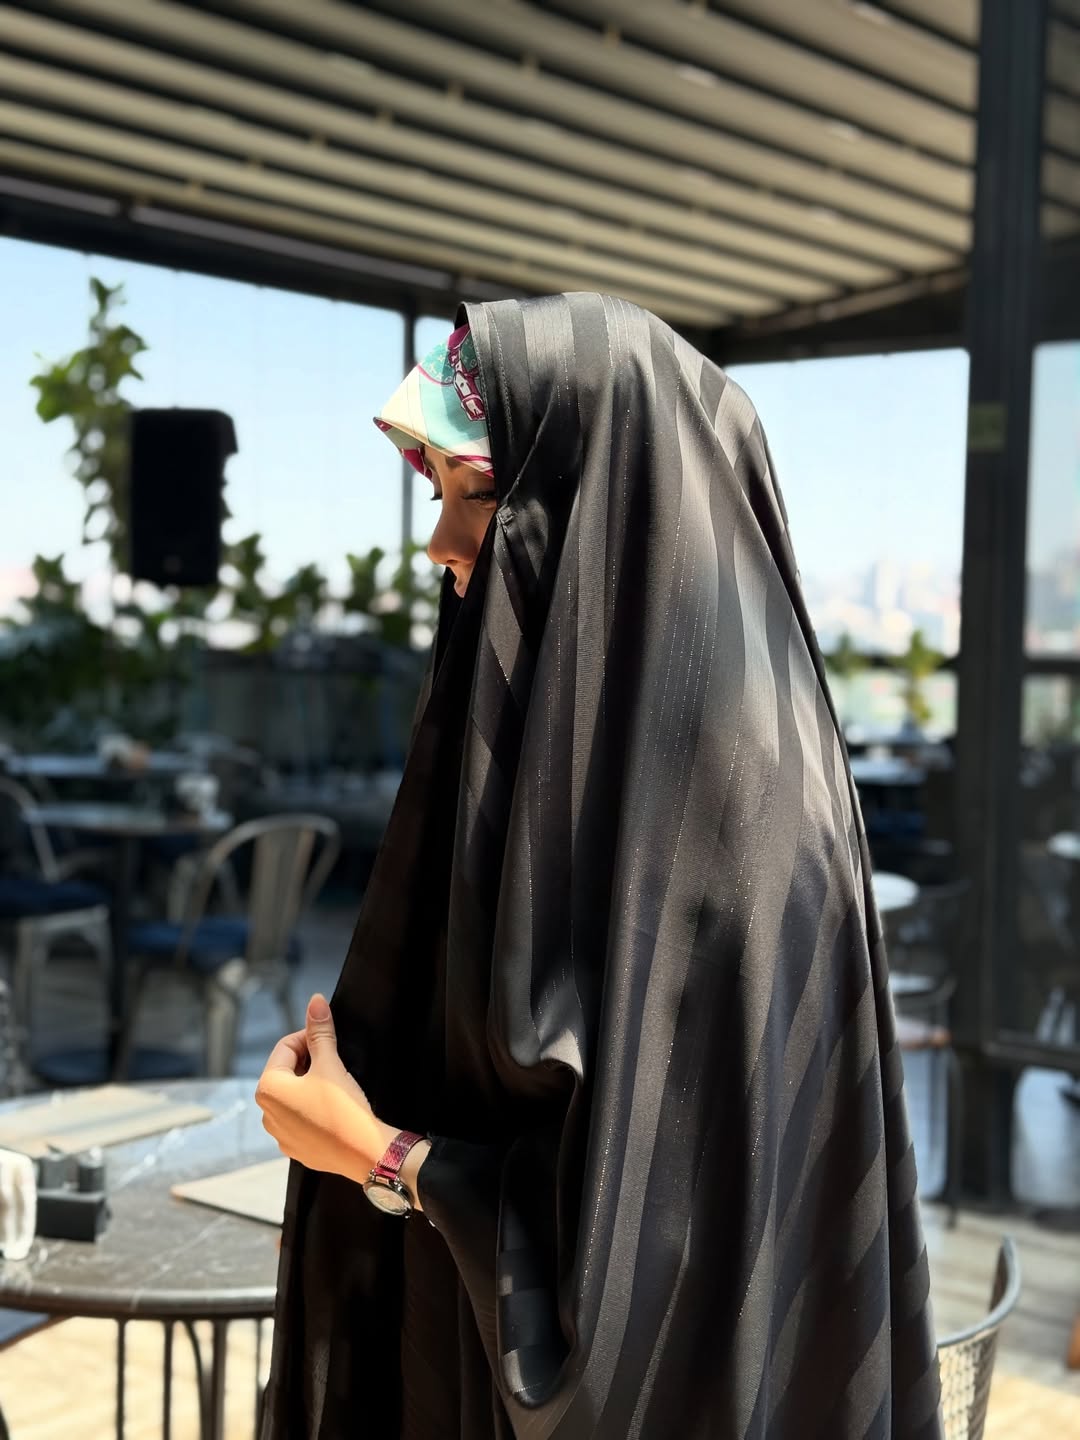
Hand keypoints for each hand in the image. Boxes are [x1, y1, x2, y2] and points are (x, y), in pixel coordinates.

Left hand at [255, 994, 395, 1185]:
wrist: (364, 1154)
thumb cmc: (343, 1108)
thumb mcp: (330, 1064)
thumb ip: (320, 1032)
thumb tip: (315, 1001)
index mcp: (268, 1088)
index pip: (285, 1047)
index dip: (309, 1037)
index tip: (330, 1039)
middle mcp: (266, 1113)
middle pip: (287, 1072)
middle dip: (309, 1062)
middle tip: (335, 1062)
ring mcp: (279, 1134)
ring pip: (293, 1096)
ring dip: (311, 1084)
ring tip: (335, 1086)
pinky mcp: (295, 1148)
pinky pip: (300, 1119)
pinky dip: (313, 1108)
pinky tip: (333, 1109)